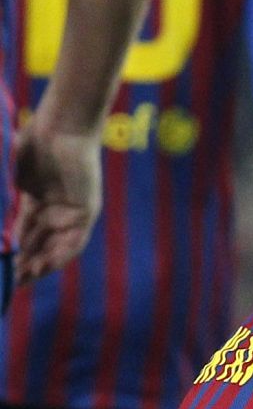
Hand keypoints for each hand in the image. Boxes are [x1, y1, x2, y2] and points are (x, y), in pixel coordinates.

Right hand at [12, 118, 101, 284]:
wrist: (61, 126)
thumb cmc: (34, 142)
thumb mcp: (14, 177)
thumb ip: (8, 201)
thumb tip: (0, 231)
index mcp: (34, 203)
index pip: (22, 235)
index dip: (11, 253)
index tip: (0, 270)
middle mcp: (54, 213)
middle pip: (38, 246)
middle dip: (23, 265)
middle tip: (8, 282)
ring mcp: (71, 214)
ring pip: (55, 248)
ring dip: (40, 265)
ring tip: (23, 279)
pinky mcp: (87, 212)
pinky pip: (75, 241)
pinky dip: (60, 254)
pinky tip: (46, 266)